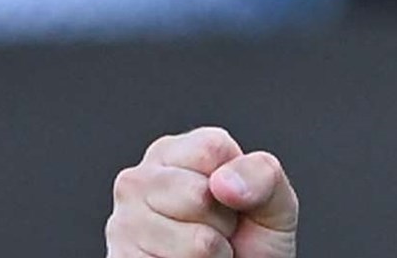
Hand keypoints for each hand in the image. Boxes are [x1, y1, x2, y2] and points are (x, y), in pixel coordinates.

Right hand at [106, 127, 298, 257]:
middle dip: (224, 221)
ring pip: (195, 243)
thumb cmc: (252, 242)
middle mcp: (139, 180)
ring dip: (213, 254)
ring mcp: (123, 223)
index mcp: (174, 152)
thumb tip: (221, 182)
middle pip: (197, 195)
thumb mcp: (274, 201)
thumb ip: (262, 176)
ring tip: (206, 252)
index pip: (210, 149)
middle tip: (220, 230)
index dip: (236, 180)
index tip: (234, 197)